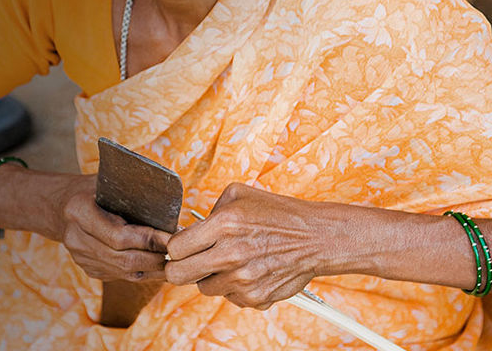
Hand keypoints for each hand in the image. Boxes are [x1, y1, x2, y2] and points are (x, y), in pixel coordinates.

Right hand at [49, 175, 173, 282]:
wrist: (59, 207)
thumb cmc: (91, 189)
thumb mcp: (107, 182)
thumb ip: (133, 196)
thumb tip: (170, 216)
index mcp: (78, 211)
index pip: (119, 236)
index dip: (149, 240)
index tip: (172, 237)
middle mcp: (76, 239)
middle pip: (124, 259)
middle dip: (155, 257)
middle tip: (178, 252)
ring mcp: (80, 258)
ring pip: (125, 272)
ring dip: (152, 269)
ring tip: (173, 260)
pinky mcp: (89, 269)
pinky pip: (121, 276)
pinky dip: (143, 271)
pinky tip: (157, 264)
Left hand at [164, 183, 337, 308]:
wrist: (316, 238)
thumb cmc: (278, 214)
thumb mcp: (239, 194)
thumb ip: (209, 211)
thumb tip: (189, 230)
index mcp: (223, 225)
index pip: (175, 248)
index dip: (176, 247)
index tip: (183, 246)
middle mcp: (231, 255)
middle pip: (178, 275)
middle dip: (179, 267)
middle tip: (190, 261)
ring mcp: (243, 279)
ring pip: (203, 287)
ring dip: (210, 276)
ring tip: (229, 262)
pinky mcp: (255, 297)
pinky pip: (229, 297)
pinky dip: (233, 287)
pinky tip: (248, 271)